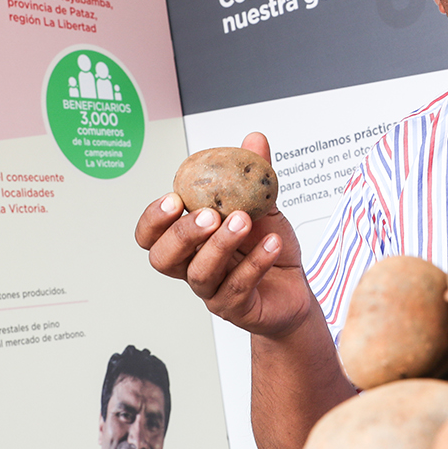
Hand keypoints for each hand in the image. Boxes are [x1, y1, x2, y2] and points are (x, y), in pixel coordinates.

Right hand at [135, 132, 313, 338]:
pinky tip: (272, 243)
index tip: (174, 198)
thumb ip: (253, 176)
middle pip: (163, 258)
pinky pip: (239, 287)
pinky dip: (256, 262)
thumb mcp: (262, 205)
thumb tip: (255, 140)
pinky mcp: (237, 308)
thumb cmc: (268, 246)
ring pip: (200, 274)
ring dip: (220, 244)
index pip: (152, 235)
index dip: (154, 219)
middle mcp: (194, 266)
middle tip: (208, 214)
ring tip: (244, 222)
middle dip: (181, 233)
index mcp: (190, 241)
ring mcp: (213, 291)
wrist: (296, 288)